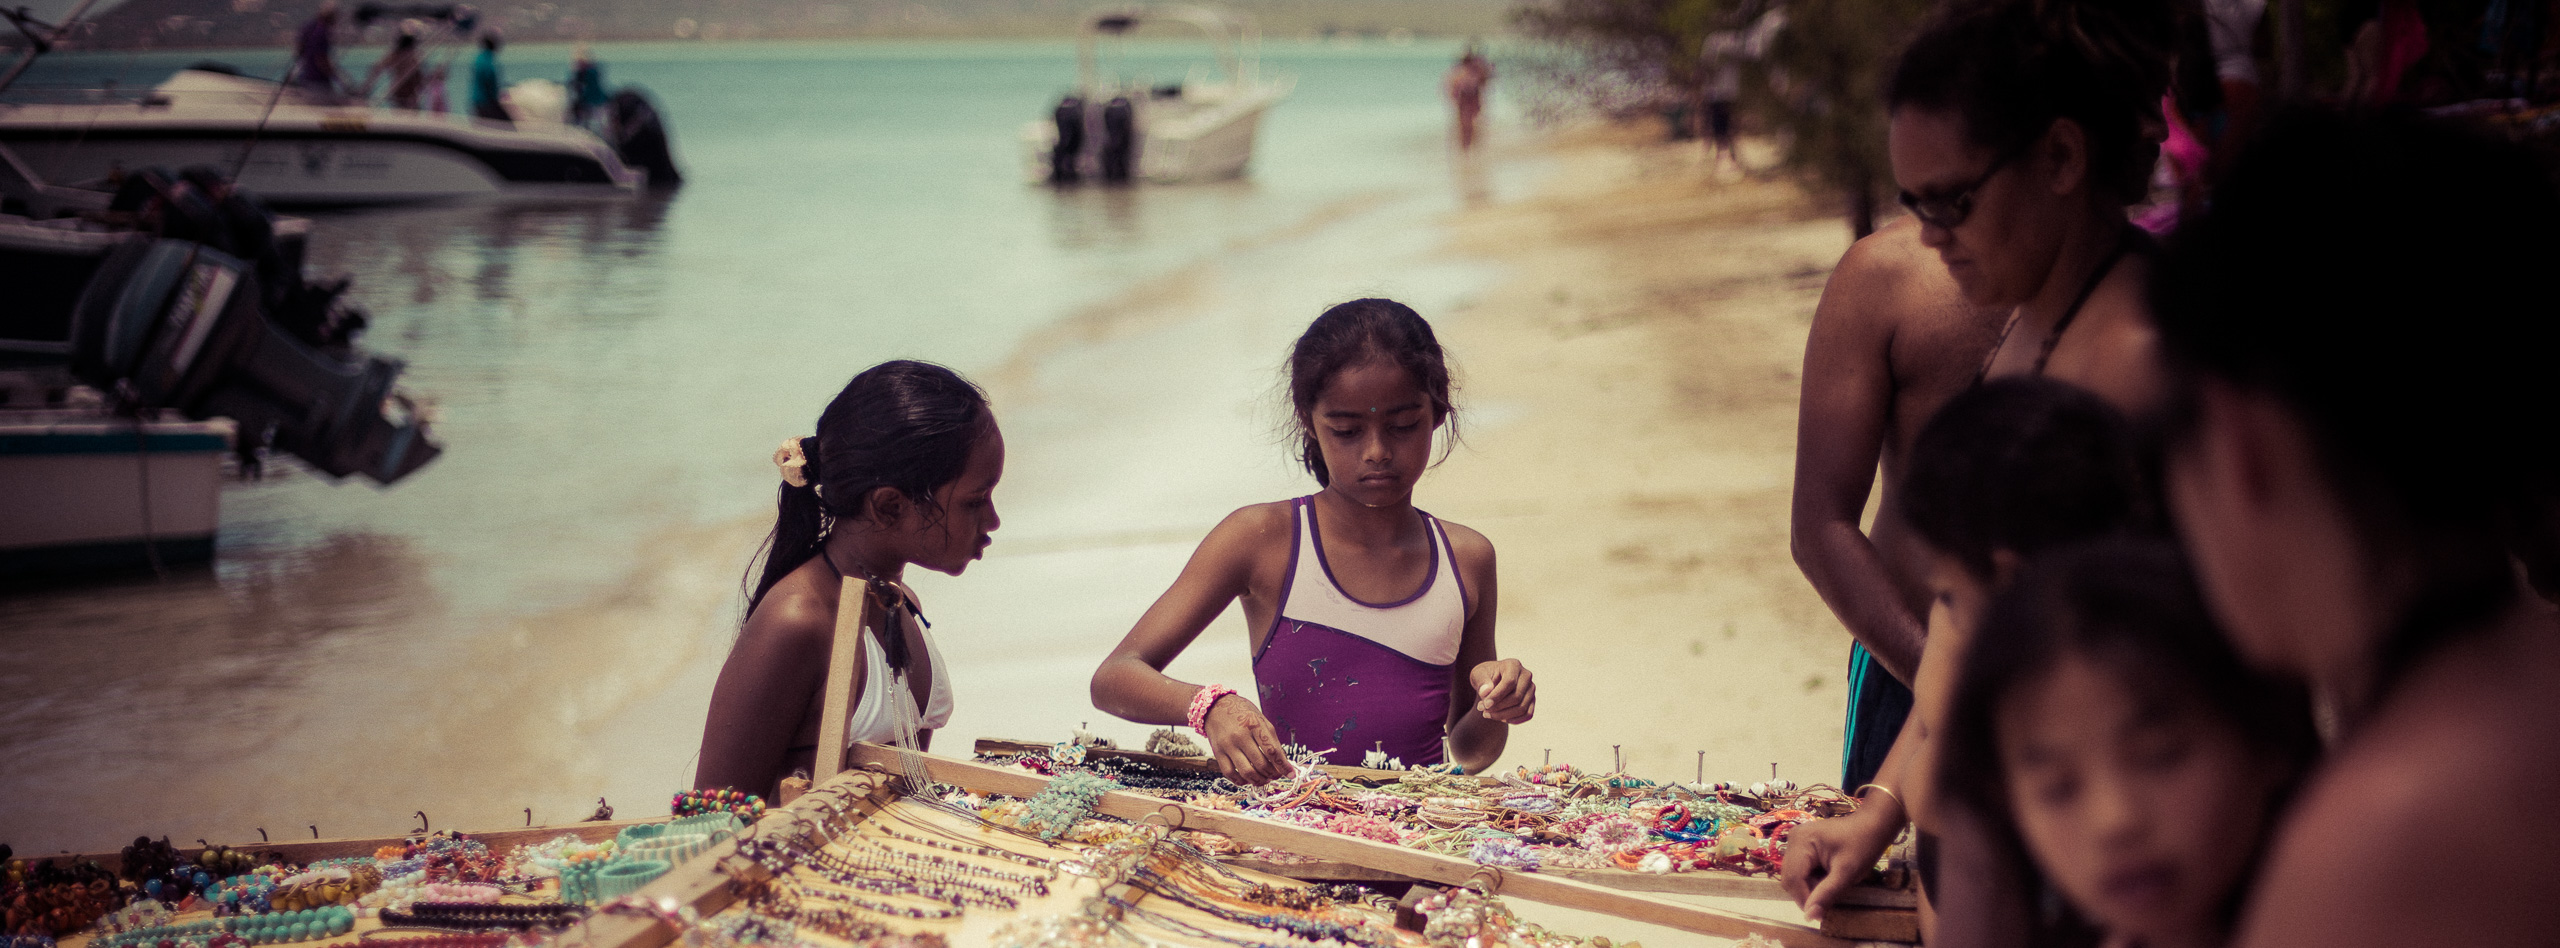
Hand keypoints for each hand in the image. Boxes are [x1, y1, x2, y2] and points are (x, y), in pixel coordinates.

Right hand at [1202, 694, 1293, 785]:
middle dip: (1272, 774)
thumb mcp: (1261, 720)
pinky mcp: (1218, 753)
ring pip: (1246, 772)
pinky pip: (1230, 773)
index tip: (1291, 775)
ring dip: (1259, 780)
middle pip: (1260, 763)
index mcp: (1254, 725)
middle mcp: (1240, 736)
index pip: (1272, 751)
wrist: (1216, 707)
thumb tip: (1283, 762)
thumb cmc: (1242, 713)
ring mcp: (1227, 745)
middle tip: (1276, 776)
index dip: (1283, 766)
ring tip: (1264, 780)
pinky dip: (1241, 781)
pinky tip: (1248, 780)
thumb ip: (1271, 740)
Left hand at [1468, 659, 1535, 723]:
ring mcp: (1531, 689)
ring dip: (1503, 715)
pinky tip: (1500, 718)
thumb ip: (1481, 682)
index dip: (1497, 696)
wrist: (1492, 681)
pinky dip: (1513, 720)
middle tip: (1483, 710)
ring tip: (1487, 714)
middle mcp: (1526, 676)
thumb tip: (1486, 692)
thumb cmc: (1485, 676)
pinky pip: (1527, 714)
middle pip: (1516, 697)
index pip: (1509, 682)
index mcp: (1513, 665)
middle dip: (1498, 707)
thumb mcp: (1478, 675)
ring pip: (1522, 708)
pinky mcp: (1532, 700)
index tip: (1484, 705)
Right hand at [1779, 802, 1901, 922]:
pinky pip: (1799, 868)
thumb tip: (1810, 917)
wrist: (1872, 825)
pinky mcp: (1801, 843)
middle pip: (1789, 878)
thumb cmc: (1863, 846)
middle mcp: (1793, 838)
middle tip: (1829, 896)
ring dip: (1809, 886)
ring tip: (1830, 883)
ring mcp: (1795, 840)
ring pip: (1793, 875)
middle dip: (1807, 892)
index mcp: (1801, 842)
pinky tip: (1826, 875)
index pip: (1792, 879)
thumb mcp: (1847, 873)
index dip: (1804, 899)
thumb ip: (1826, 894)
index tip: (1821, 912)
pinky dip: (1811, 878)